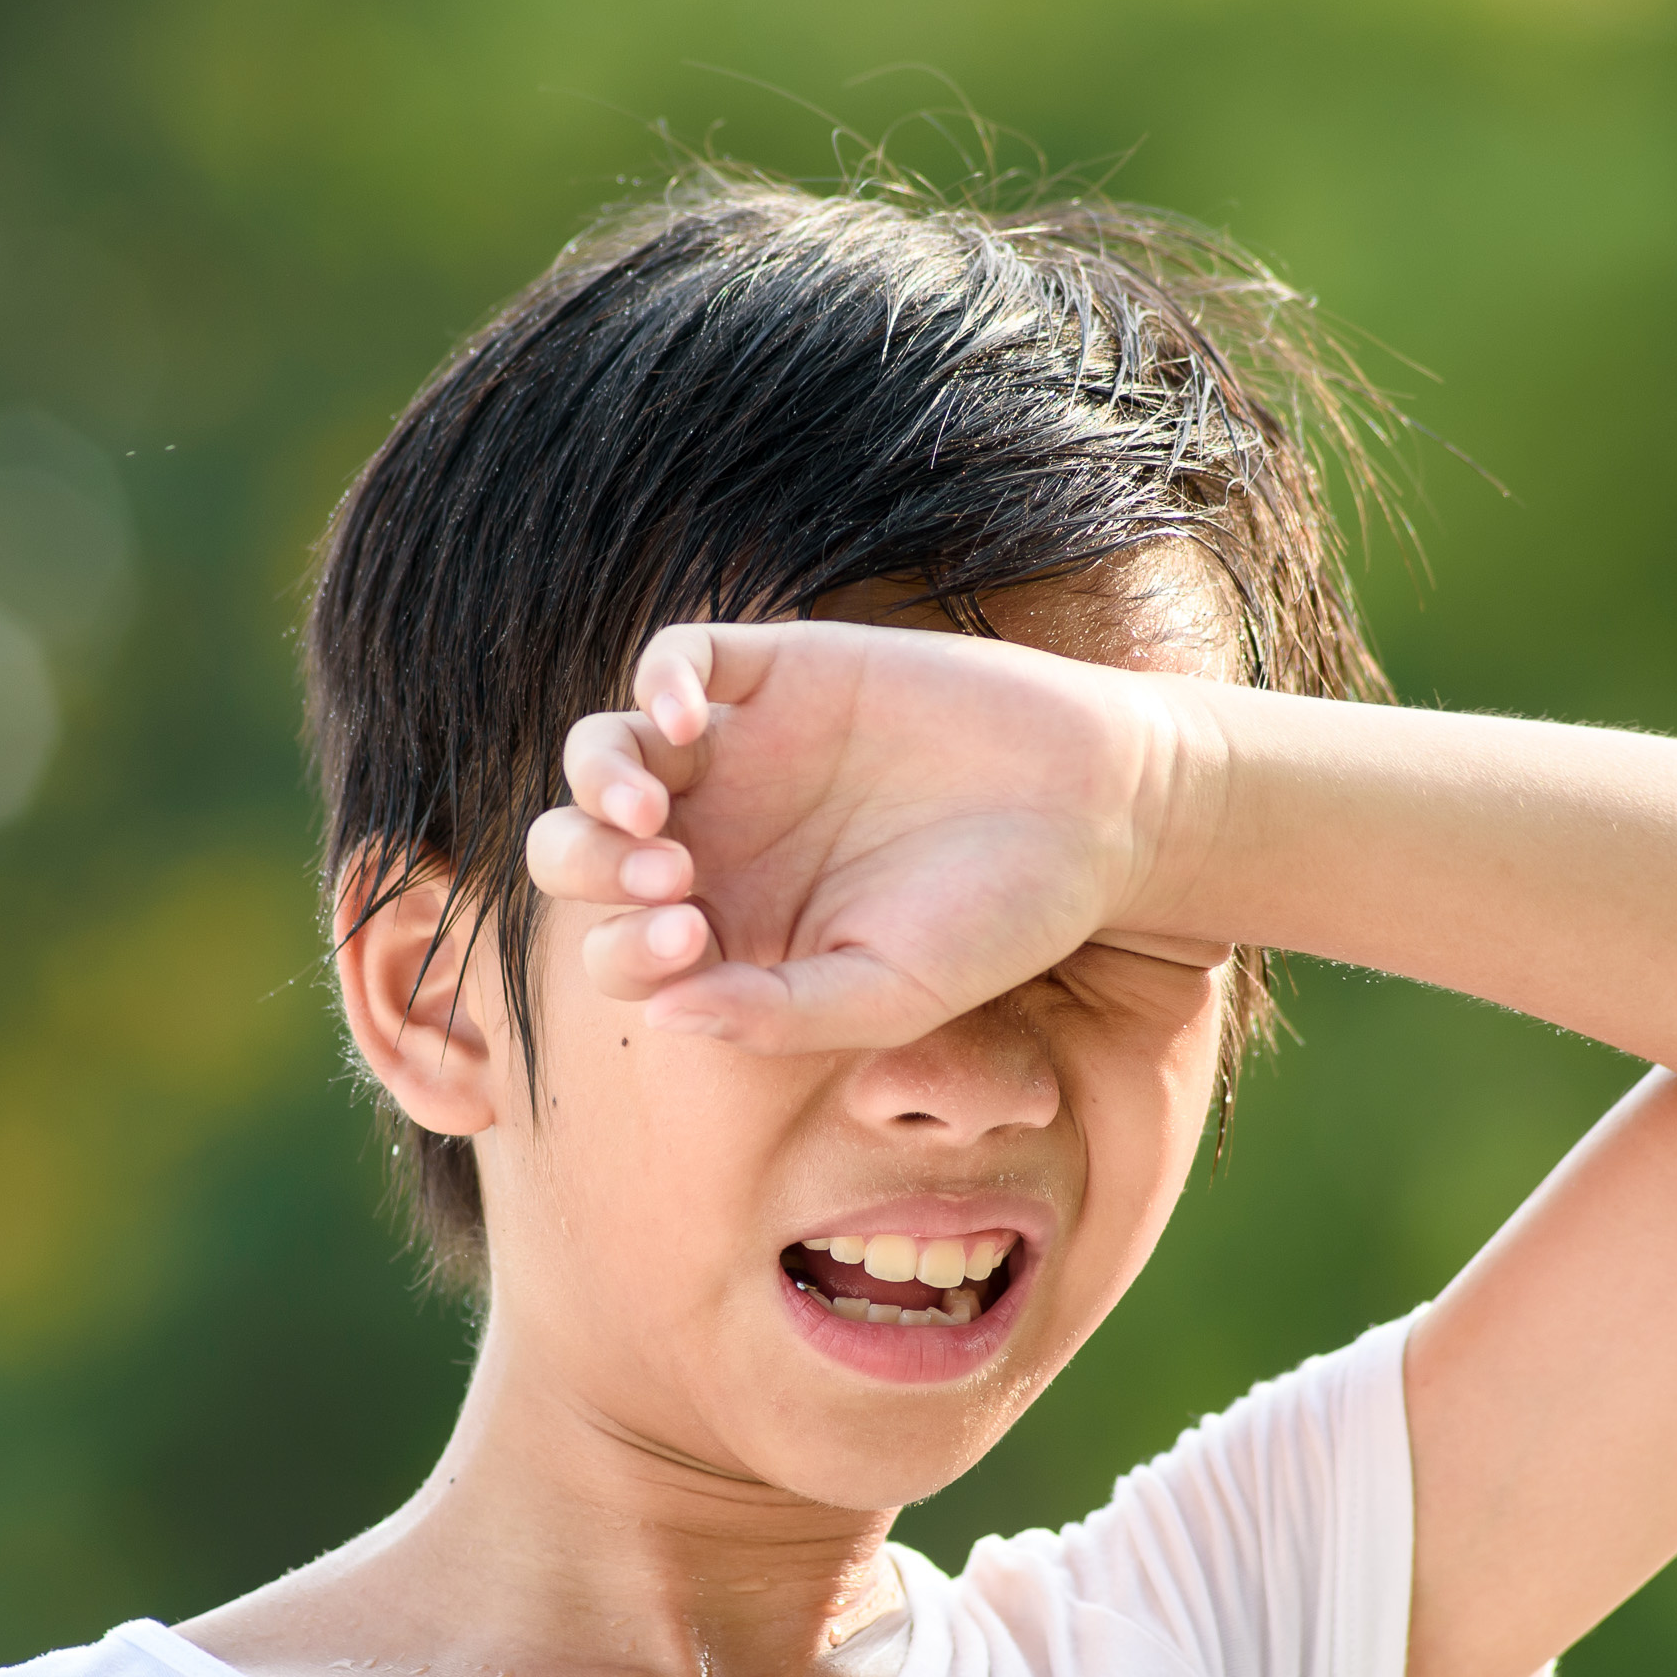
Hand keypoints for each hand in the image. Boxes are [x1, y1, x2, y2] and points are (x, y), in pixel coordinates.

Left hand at [524, 619, 1221, 1051]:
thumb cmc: (997, 922)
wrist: (1097, 810)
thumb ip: (774, 1016)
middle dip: (591, 871)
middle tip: (671, 882)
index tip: (691, 944)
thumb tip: (661, 1016)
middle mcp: (713, 841)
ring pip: (604, 755)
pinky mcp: (779, 670)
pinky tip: (682, 723)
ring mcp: (739, 751)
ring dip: (599, 786)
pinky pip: (677, 659)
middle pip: (579, 852)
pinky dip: (656, 683)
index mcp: (726, 931)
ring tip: (650, 815)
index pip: (616, 947)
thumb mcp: (888, 994)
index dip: (623, 952)